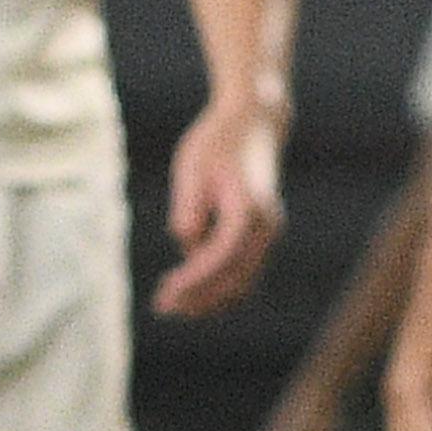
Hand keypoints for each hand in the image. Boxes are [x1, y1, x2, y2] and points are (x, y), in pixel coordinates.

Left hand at [153, 92, 284, 317]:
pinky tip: (194, 291)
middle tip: (162, 308)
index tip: (165, 296)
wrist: (254, 122)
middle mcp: (266, 226)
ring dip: (212, 297)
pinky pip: (245, 269)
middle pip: (235, 278)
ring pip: (244, 280)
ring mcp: (269, 231)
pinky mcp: (263, 232)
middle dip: (200, 298)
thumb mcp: (193, 167)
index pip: (219, 259)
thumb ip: (189, 206)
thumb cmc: (217, 141)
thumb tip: (185, 242)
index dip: (192, 282)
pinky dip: (222, 284)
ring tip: (175, 306)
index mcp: (249, 210)